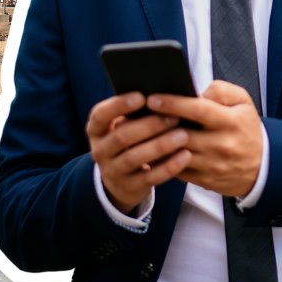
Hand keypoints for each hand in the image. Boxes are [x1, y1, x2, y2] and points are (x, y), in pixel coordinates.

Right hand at [87, 92, 190, 214]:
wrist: (120, 181)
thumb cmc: (127, 142)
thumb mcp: (120, 127)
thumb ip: (133, 114)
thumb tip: (160, 94)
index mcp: (96, 130)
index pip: (100, 115)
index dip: (118, 105)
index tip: (141, 97)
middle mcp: (99, 150)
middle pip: (122, 137)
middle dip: (148, 126)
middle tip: (173, 117)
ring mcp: (112, 170)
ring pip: (135, 157)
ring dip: (160, 145)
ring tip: (183, 135)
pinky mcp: (130, 187)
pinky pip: (150, 177)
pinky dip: (169, 166)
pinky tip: (185, 156)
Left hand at [147, 80, 262, 197]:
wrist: (263, 167)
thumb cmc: (245, 128)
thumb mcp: (243, 103)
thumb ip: (221, 90)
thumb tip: (196, 91)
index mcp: (231, 122)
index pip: (199, 110)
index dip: (173, 104)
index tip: (152, 98)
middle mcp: (222, 145)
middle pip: (183, 135)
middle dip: (157, 125)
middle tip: (136, 114)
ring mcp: (212, 166)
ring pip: (176, 155)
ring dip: (154, 144)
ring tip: (136, 130)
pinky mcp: (204, 180)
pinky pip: (176, 170)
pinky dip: (160, 160)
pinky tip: (146, 148)